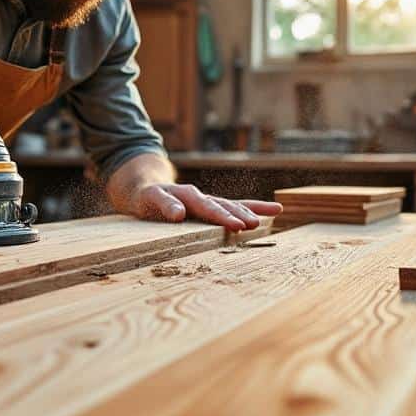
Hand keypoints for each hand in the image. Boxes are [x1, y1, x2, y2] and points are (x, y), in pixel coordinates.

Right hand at [131, 183, 282, 231]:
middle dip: (238, 214)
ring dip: (215, 212)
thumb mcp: (193, 213)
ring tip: (232, 223)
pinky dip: (171, 207)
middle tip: (254, 224)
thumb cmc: (170, 206)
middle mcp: (195, 197)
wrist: (137, 189)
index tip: (277, 210)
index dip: (255, 207)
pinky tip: (178, 215)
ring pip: (197, 202)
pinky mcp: (153, 195)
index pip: (235, 204)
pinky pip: (162, 201)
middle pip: (220, 205)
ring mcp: (175, 194)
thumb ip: (216, 219)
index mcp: (207, 204)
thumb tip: (247, 226)